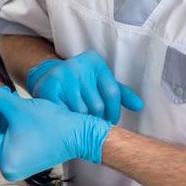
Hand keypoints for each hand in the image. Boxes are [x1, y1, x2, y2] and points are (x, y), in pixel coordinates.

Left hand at [0, 85, 110, 181]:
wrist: (80, 135)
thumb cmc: (51, 123)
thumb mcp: (18, 107)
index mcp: (3, 160)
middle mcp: (7, 167)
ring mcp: (16, 165)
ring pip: (2, 133)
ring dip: (2, 113)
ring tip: (5, 94)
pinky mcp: (25, 159)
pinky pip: (11, 138)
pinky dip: (11, 123)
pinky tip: (11, 105)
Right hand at [26, 51, 142, 123]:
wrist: (45, 78)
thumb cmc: (79, 84)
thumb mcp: (99, 83)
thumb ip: (121, 93)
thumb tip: (139, 106)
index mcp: (95, 62)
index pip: (113, 92)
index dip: (114, 112)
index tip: (111, 122)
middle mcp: (79, 65)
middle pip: (97, 105)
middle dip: (96, 119)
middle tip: (90, 123)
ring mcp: (63, 75)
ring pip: (80, 111)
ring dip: (81, 121)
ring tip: (77, 122)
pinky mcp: (49, 87)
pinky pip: (64, 112)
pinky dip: (67, 120)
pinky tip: (66, 120)